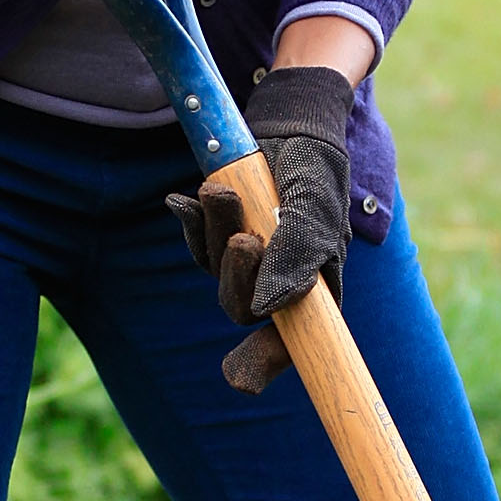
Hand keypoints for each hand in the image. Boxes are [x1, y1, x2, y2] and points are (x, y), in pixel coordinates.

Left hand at [168, 65, 351, 391]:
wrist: (293, 121)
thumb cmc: (315, 169)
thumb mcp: (316, 210)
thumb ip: (297, 257)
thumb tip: (268, 309)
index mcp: (311, 288)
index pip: (289, 342)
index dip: (263, 361)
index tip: (237, 379)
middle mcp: (276, 280)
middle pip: (239, 306)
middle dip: (235, 274)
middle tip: (243, 239)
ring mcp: (246, 257)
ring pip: (214, 268)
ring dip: (214, 231)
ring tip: (222, 192)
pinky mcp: (219, 231)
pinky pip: (196, 240)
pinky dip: (192, 221)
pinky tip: (185, 202)